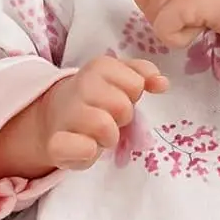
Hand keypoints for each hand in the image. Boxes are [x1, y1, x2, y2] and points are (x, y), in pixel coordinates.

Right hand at [36, 55, 168, 169]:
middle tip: (109, 117)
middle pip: (122, 107)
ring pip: (104, 127)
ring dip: (109, 136)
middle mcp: (80, 87)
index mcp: (99, 68)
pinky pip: (81, 148)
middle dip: (122, 116)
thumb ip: (142, 73)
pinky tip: (87, 148)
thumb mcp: (120, 78)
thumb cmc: (98, 98)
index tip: (118, 96)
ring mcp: (66, 115)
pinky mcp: (57, 145)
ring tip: (99, 133)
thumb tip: (162, 83)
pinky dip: (86, 151)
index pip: (136, 84)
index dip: (132, 95)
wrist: (58, 116)